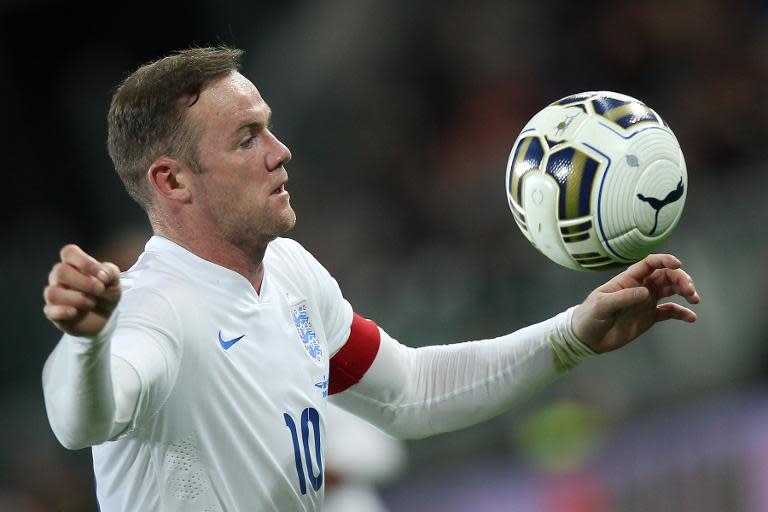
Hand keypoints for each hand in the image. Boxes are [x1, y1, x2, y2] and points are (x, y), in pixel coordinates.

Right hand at [43, 244, 121, 337]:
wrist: (106, 317)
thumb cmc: (106, 293)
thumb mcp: (114, 281)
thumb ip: (110, 272)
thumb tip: (101, 275)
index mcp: (73, 264)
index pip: (68, 252)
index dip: (84, 262)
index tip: (101, 275)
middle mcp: (59, 276)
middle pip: (61, 271)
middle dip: (84, 282)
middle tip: (100, 290)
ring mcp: (55, 294)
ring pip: (53, 292)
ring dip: (77, 299)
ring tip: (92, 303)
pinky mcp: (53, 312)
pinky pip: (50, 310)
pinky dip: (63, 311)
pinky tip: (75, 312)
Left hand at [571, 254, 699, 353]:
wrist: (587, 338)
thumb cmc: (590, 317)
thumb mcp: (602, 305)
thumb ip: (623, 298)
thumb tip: (645, 292)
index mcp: (627, 280)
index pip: (649, 264)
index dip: (664, 260)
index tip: (677, 264)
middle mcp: (639, 287)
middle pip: (665, 275)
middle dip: (680, 278)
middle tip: (689, 290)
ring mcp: (646, 302)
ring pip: (670, 290)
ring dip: (685, 291)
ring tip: (694, 299)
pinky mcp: (649, 317)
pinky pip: (670, 311)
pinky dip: (682, 313)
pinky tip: (691, 317)